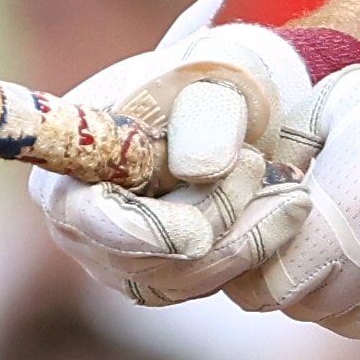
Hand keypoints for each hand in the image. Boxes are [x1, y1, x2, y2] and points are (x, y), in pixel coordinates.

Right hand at [30, 0, 322, 305]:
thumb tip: (201, 170)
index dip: (136, 232)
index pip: (86, 214)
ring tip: (289, 191)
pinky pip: (201, 285)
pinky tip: (283, 216)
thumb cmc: (212, 76)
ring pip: (177, 279)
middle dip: (214, 219)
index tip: (198, 235)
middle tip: (261, 166)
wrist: (236, 102)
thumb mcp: (217, 74)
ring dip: (243, 239)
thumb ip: (208, 115)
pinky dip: (248, 255)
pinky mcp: (158, 277)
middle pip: (139, 257)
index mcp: (70, 157)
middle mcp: (79, 219)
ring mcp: (115, 256)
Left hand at [249, 17, 359, 354]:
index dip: (253, 254)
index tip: (266, 225)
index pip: (259, 278)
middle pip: (297, 304)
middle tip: (310, 228)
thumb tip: (247, 176)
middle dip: (292, 268)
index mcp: (342, 217)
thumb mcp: (351, 101)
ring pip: (340, 322)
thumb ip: (287, 143)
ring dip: (335, 289)